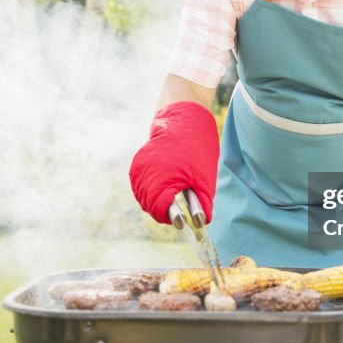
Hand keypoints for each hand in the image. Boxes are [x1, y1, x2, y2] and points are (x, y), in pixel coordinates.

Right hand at [129, 101, 219, 223]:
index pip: (160, 208)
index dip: (171, 217)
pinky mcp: (138, 163)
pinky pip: (140, 185)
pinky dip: (148, 192)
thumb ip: (202, 201)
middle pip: (150, 205)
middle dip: (163, 212)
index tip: (181, 223)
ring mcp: (140, 167)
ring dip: (154, 203)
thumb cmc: (196, 148)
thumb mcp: (204, 177)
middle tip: (177, 217)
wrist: (181, 119)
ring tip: (168, 207)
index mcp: (163, 177)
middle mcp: (147, 173)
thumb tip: (203, 222)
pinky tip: (159, 193)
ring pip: (143, 197)